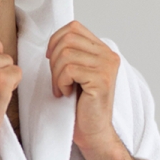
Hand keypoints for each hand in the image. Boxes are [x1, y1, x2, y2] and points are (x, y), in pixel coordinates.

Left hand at [46, 20, 120, 153]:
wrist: (93, 132)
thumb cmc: (82, 105)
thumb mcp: (76, 72)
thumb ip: (72, 53)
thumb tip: (54, 40)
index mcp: (103, 50)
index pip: (74, 27)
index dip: (56, 40)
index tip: (51, 59)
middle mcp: (108, 55)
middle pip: (67, 39)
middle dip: (54, 59)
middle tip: (57, 80)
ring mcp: (106, 67)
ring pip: (66, 54)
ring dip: (56, 74)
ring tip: (61, 89)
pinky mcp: (101, 80)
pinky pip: (69, 70)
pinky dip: (61, 83)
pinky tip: (67, 94)